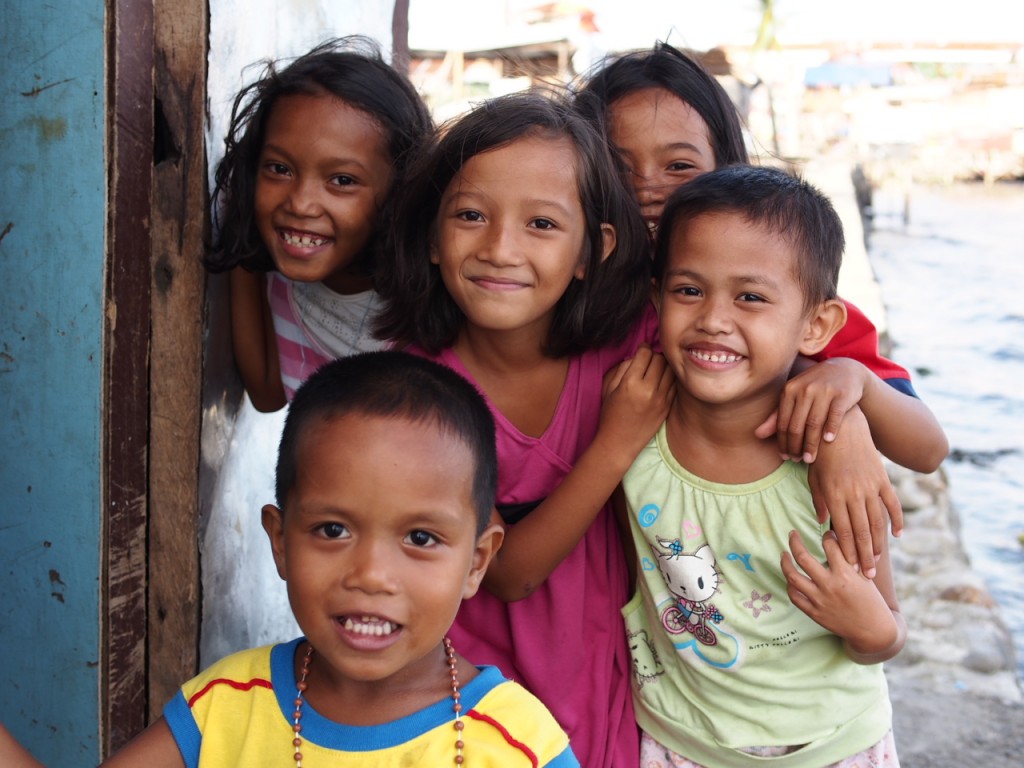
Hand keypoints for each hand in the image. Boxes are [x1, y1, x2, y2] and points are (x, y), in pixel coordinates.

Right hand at [598, 345, 674, 464]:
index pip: (645, 354)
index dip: (643, 348)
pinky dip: (670, 378)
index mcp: (630, 383)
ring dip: (664, 366)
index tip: (642, 350)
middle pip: (660, 359)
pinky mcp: (667, 406)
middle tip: (648, 360)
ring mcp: (660, 399)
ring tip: (656, 369)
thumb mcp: (609, 388)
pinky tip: (662, 380)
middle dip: (654, 355)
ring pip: (670, 370)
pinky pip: (675, 384)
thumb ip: (622, 369)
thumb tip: (636, 356)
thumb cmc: (610, 415)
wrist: (619, 442)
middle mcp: (648, 390)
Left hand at [755, 358, 868, 462]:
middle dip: (795, 446)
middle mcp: (805, 389)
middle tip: (796, 460)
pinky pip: (834, 416)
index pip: (783, 422)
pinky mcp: (842, 394)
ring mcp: (824, 391)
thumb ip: (777, 415)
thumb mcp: (794, 396)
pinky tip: (827, 441)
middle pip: (797, 425)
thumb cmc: (814, 388)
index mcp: (790, 390)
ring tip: (809, 459)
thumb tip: (756, 435)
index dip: (782, 442)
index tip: (784, 456)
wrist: (845, 370)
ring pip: (814, 423)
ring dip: (811, 444)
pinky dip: (830, 429)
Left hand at [782, 530, 897, 655]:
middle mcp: (830, 585)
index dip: (827, 535)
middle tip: (792, 534)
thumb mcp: (865, 576)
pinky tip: (790, 578)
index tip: (826, 534)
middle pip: (803, 557)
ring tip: (784, 554)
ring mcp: (820, 600)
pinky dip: (790, 586)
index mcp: (845, 573)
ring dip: (785, 563)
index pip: (829, 545)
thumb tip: (840, 537)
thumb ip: (852, 559)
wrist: (872, 630)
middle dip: (794, 542)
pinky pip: (795, 597)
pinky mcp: (815, 613)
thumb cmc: (871, 600)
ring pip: (793, 577)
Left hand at [807, 406, 902, 578]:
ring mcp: (870, 486)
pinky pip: (892, 503)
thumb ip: (819, 500)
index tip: (851, 569)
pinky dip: (897, 520)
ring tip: (878, 560)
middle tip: (868, 576)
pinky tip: (898, 535)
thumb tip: (824, 524)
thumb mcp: (814, 476)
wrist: (843, 425)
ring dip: (879, 543)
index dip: (848, 552)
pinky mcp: (882, 478)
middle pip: (862, 531)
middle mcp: (854, 493)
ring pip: (878, 521)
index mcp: (834, 494)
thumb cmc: (822, 451)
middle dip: (865, 556)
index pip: (843, 531)